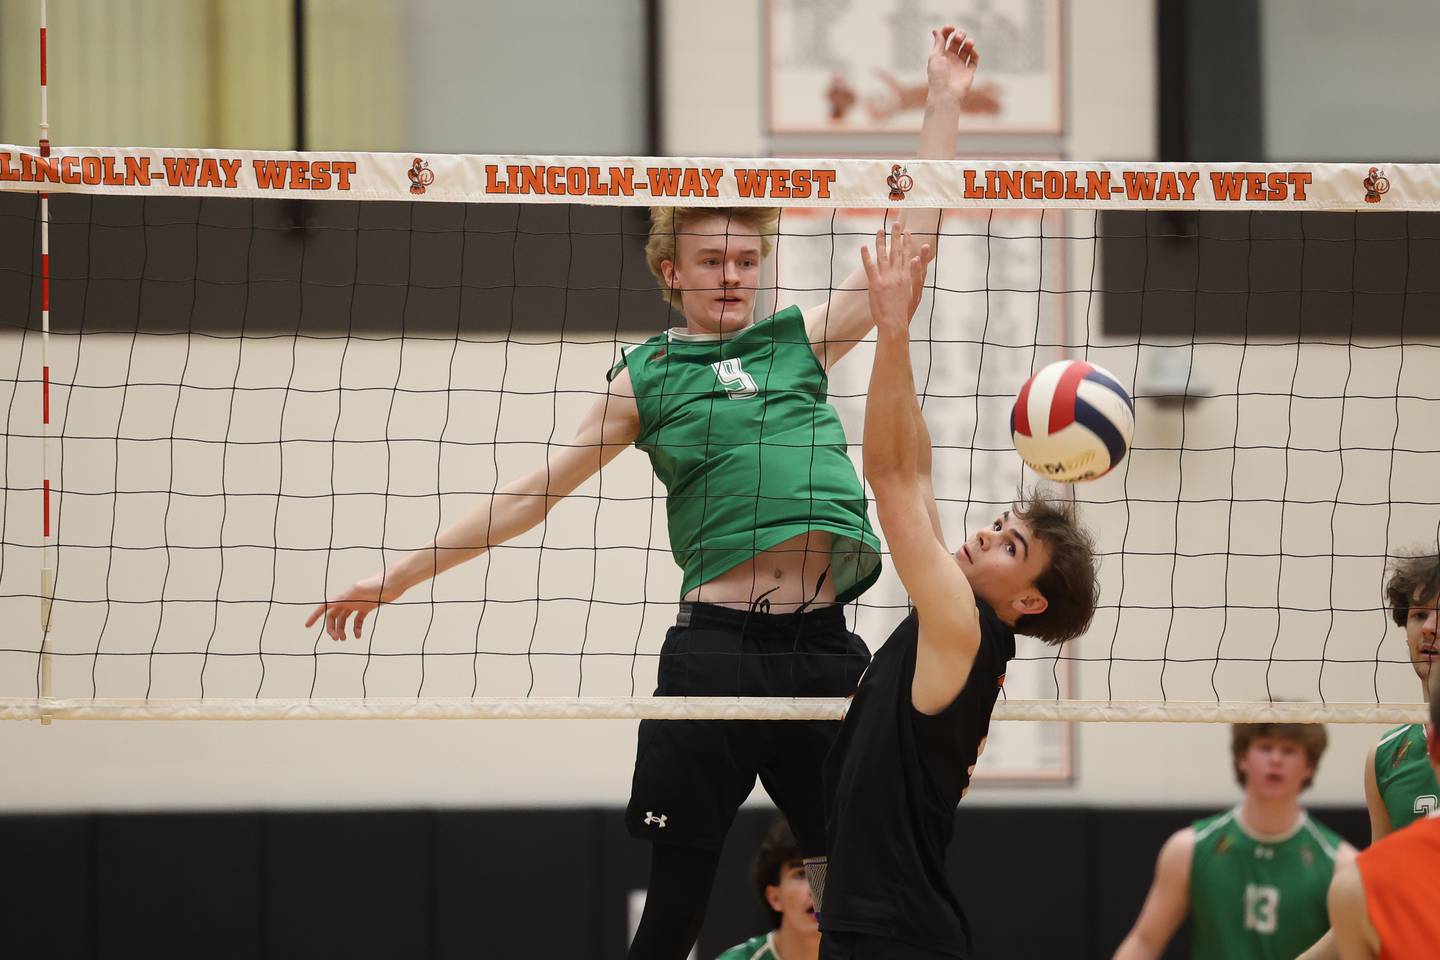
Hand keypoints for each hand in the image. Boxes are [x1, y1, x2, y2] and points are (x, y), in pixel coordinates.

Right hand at [305, 572, 405, 640]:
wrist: (392, 583)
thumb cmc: (376, 584)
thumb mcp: (359, 589)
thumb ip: (346, 595)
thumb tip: (333, 601)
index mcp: (343, 596)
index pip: (325, 607)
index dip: (315, 616)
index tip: (307, 626)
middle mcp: (348, 600)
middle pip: (333, 617)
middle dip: (332, 628)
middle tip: (337, 639)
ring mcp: (357, 604)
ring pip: (344, 620)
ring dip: (342, 630)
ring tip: (345, 639)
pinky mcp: (367, 608)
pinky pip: (357, 621)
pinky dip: (356, 628)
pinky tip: (358, 635)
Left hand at [860, 219, 932, 334]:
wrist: (894, 324)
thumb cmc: (906, 311)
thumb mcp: (918, 292)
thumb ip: (918, 274)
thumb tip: (917, 258)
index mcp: (908, 276)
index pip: (908, 254)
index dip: (907, 242)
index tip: (907, 232)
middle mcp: (897, 274)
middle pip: (896, 251)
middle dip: (896, 236)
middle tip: (895, 223)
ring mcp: (885, 278)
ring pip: (882, 255)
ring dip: (880, 241)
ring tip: (879, 229)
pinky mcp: (874, 284)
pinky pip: (869, 266)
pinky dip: (866, 256)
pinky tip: (863, 246)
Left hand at [927, 26, 978, 106]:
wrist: (946, 94)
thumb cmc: (938, 76)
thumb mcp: (935, 56)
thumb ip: (938, 42)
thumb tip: (936, 30)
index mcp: (940, 55)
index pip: (945, 38)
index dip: (948, 30)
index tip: (952, 28)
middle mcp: (950, 59)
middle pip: (957, 42)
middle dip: (960, 35)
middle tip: (959, 37)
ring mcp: (960, 65)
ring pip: (966, 49)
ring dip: (969, 42)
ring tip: (969, 43)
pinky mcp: (968, 72)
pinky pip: (974, 59)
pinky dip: (974, 53)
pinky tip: (972, 51)